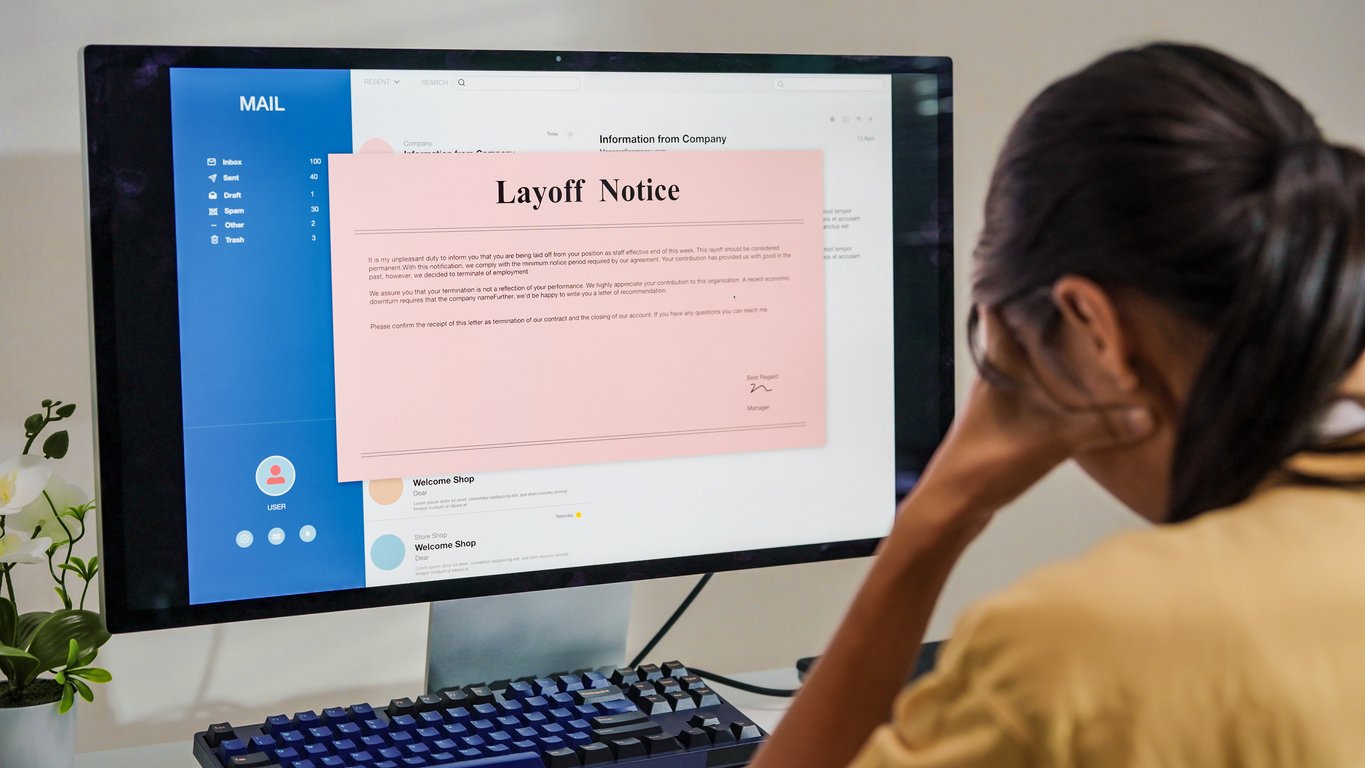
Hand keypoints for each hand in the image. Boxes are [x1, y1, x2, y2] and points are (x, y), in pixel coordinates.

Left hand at [906, 308, 1155, 540]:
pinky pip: (1038, 389)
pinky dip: (1059, 384)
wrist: (953, 505)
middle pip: (1024, 332)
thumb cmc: (984, 463)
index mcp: (998, 363)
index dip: (1021, 283)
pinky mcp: (1009, 422)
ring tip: (1097, 336)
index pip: (1002, 307)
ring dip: (1058, 352)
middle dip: (1053, 317)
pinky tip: (1084, 389)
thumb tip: (1151, 414)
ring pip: (1032, 362)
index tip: (1050, 263)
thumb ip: (1102, 426)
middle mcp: (997, 374)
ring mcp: (1002, 398)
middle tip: (1091, 298)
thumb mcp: (1052, 440)